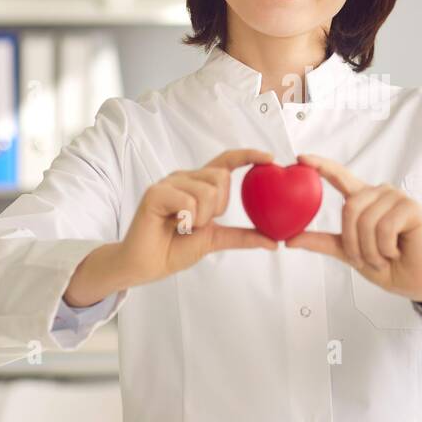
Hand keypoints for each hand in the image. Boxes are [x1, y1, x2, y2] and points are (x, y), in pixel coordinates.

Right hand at [117, 148, 278, 286]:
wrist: (147, 265)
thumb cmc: (175, 248)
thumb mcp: (216, 240)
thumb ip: (243, 236)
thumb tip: (274, 241)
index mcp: (199, 183)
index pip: (226, 161)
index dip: (248, 155)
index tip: (270, 157)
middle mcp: (184, 177)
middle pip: (221, 177)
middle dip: (218, 207)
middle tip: (198, 223)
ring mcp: (169, 183)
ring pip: (207, 191)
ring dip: (201, 218)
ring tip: (183, 226)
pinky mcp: (155, 192)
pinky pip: (188, 200)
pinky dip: (187, 220)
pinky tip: (174, 225)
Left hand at [283, 153, 421, 303]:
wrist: (413, 280)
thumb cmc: (385, 264)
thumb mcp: (347, 252)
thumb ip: (321, 242)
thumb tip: (289, 240)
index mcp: (362, 199)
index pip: (339, 176)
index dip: (320, 165)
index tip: (300, 158)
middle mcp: (379, 193)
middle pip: (349, 207)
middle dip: (353, 242)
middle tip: (364, 259)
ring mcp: (397, 197)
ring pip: (367, 220)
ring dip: (370, 249)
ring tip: (382, 257)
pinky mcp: (412, 207)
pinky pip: (385, 227)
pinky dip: (385, 248)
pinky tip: (395, 252)